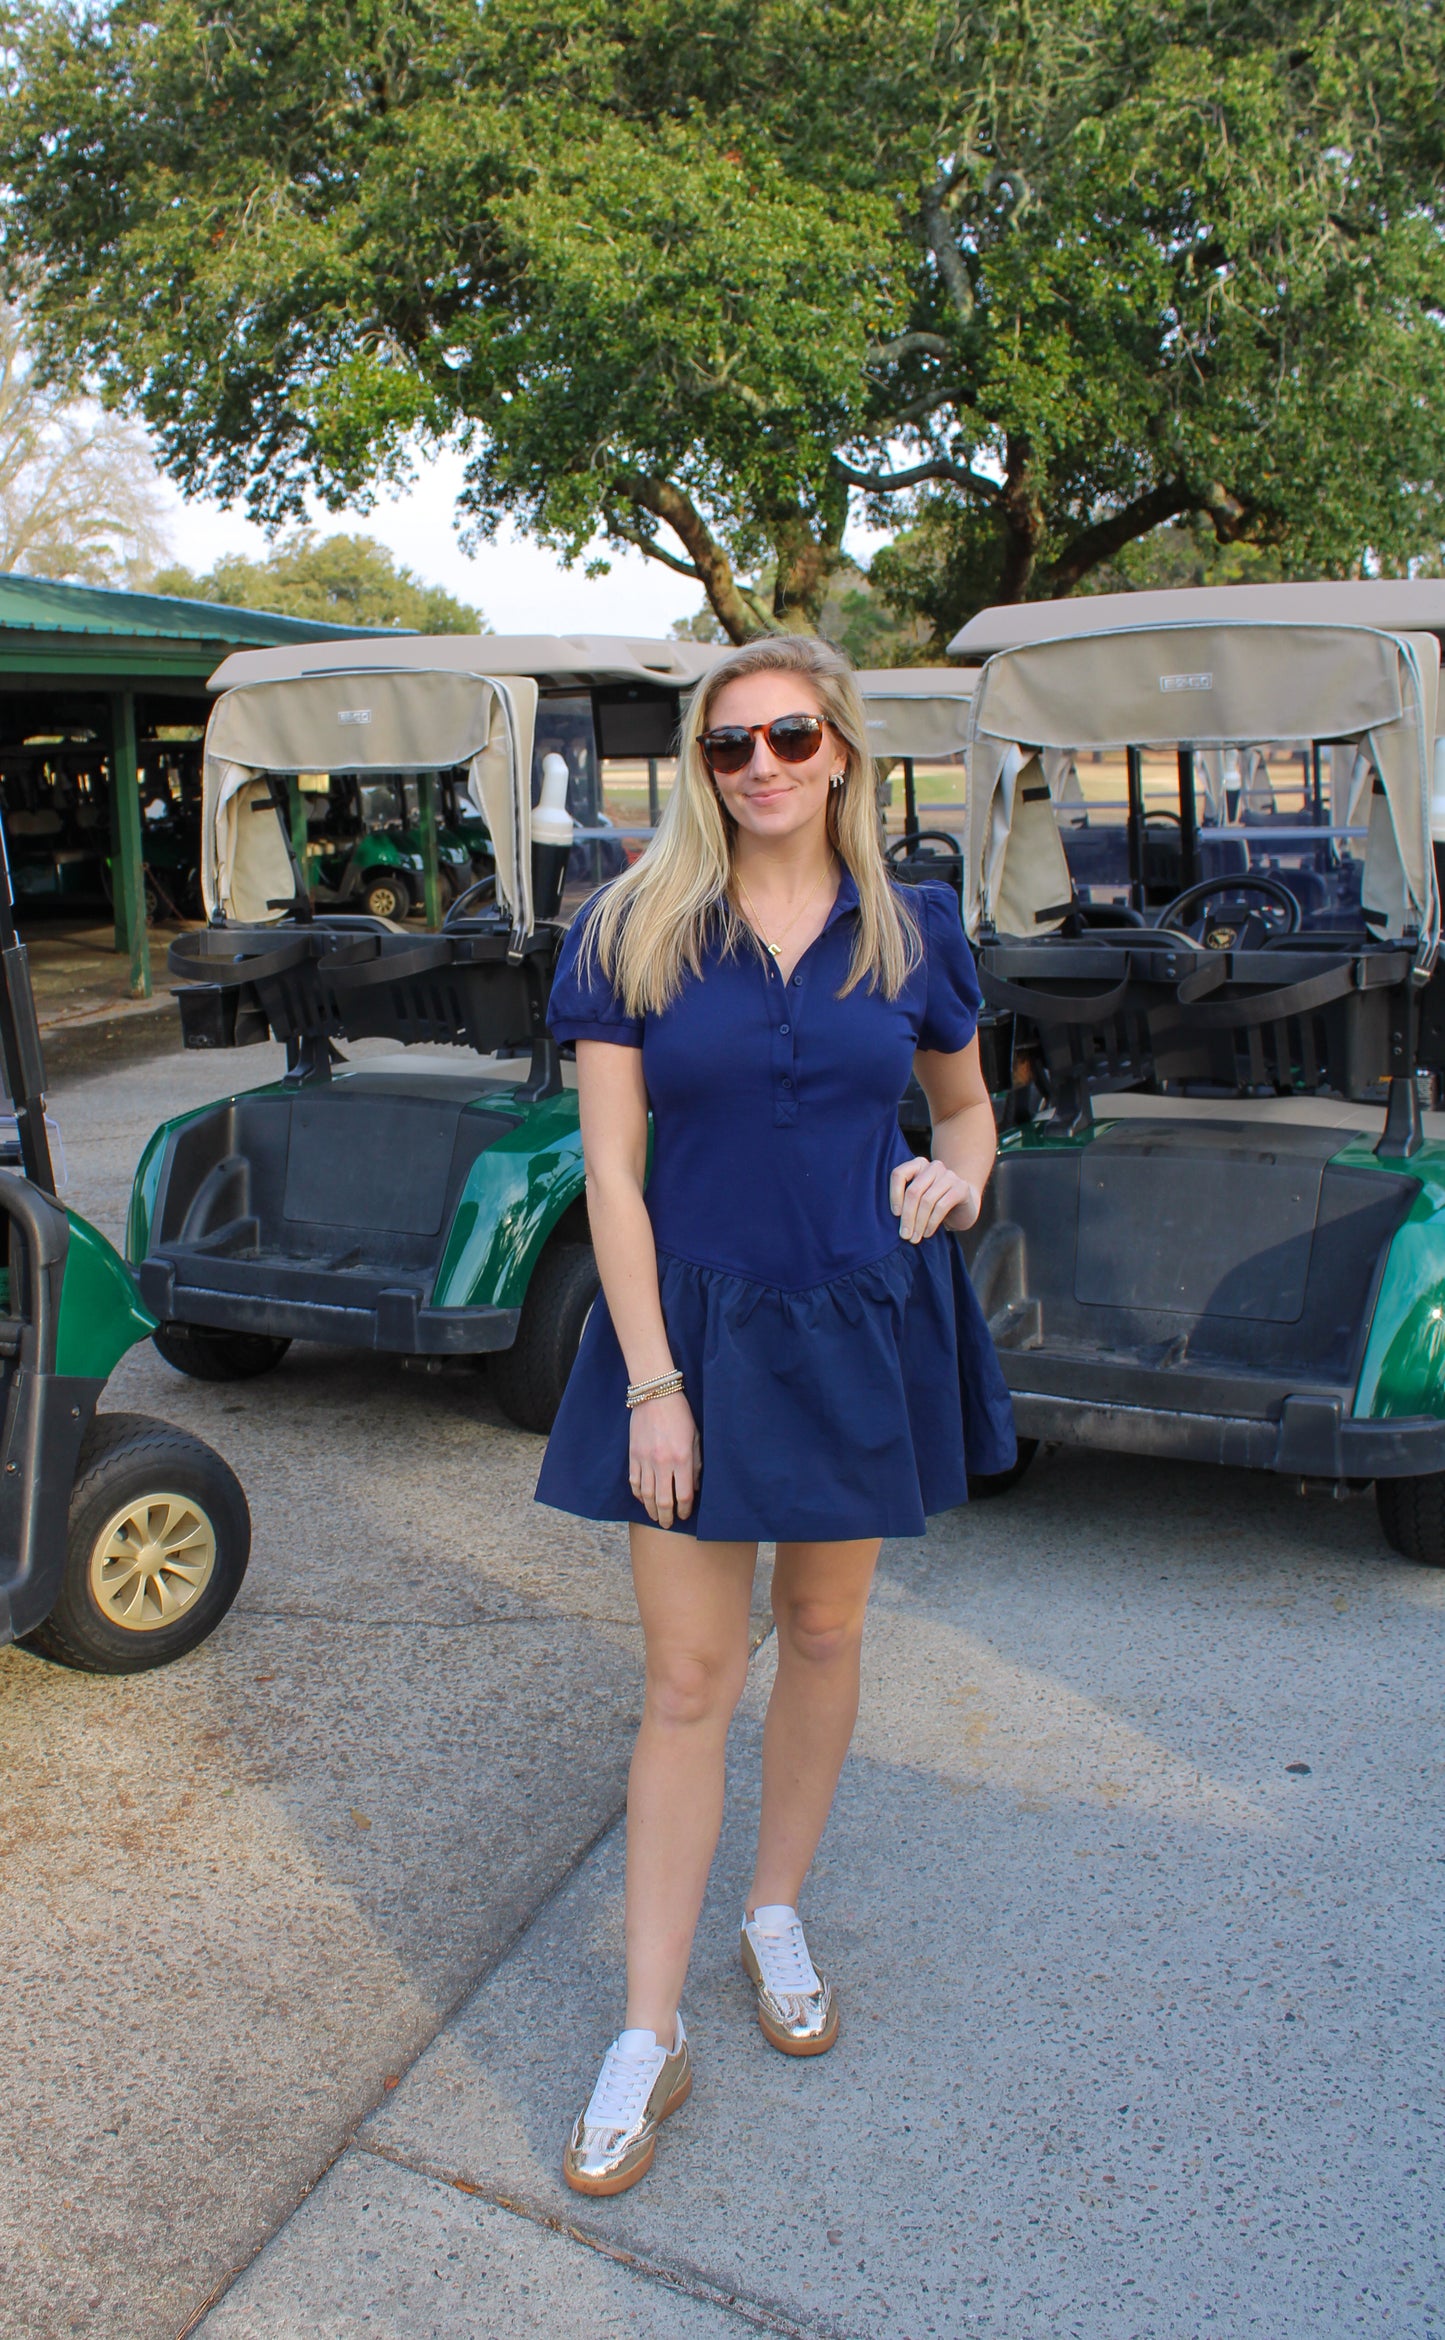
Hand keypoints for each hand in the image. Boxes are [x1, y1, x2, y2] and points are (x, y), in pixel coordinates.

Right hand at [628, 1390, 700, 1527]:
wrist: (655, 1396)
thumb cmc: (680, 1415)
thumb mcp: (695, 1438)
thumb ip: (696, 1465)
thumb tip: (694, 1488)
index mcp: (682, 1458)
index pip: (683, 1495)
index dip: (684, 1510)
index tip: (685, 1515)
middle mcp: (663, 1463)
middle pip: (663, 1500)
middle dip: (666, 1517)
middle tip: (668, 1524)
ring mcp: (645, 1460)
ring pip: (646, 1494)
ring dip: (651, 1509)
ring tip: (656, 1517)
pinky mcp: (633, 1455)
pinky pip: (634, 1481)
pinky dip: (638, 1494)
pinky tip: (642, 1499)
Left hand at [890, 1155, 979, 1242]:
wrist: (965, 1205)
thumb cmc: (935, 1204)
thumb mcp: (918, 1198)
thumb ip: (906, 1200)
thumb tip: (891, 1219)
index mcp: (918, 1165)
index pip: (899, 1174)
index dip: (894, 1195)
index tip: (895, 1214)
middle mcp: (934, 1167)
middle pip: (913, 1191)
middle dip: (907, 1216)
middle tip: (904, 1235)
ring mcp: (949, 1175)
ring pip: (927, 1201)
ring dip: (919, 1223)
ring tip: (915, 1238)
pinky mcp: (961, 1188)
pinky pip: (941, 1207)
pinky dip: (932, 1223)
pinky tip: (927, 1233)